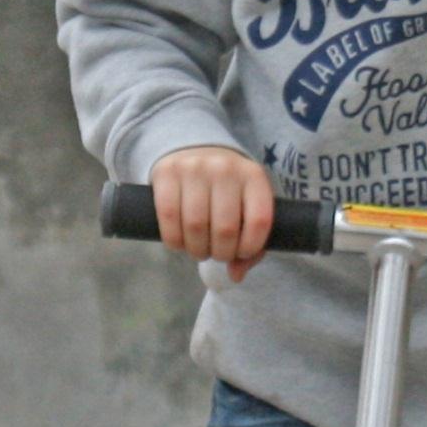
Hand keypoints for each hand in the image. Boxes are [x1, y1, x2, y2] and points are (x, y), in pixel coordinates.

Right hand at [151, 147, 274, 282]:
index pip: (259, 221)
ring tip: (197, 249)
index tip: (240, 253)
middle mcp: (225, 168)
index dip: (250, 248)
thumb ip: (250, 244)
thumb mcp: (245, 206)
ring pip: (195, 226)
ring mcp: (194, 168)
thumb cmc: (225, 189)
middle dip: (219, 253)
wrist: (193, 151)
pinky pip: (168, 217)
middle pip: (225, 229)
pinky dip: (173, 240)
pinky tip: (178, 242)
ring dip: (196, 249)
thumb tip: (235, 275)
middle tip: (214, 253)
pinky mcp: (167, 172)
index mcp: (254, 176)